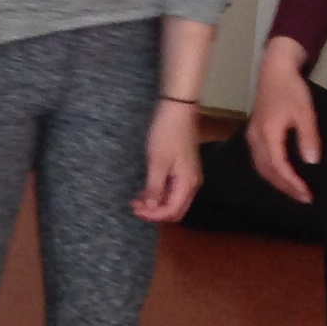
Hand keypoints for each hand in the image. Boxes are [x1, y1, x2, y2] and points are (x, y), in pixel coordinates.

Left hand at [134, 101, 203, 222]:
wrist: (177, 110)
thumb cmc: (167, 134)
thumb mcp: (157, 163)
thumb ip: (155, 188)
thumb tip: (151, 209)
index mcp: (188, 184)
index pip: (172, 211)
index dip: (153, 215)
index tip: (135, 210)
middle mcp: (192, 184)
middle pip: (175, 210)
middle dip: (155, 212)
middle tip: (134, 207)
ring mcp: (188, 177)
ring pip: (173, 200)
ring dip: (156, 204)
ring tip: (136, 201)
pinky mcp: (182, 170)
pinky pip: (172, 190)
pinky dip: (159, 194)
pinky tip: (145, 192)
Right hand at [245, 37, 321, 204]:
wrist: (275, 70)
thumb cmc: (292, 90)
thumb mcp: (305, 113)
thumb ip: (308, 138)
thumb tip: (311, 162)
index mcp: (268, 133)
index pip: (278, 166)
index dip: (292, 182)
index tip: (307, 193)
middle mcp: (255, 138)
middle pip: (267, 171)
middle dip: (284, 187)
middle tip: (303, 198)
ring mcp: (252, 135)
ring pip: (260, 167)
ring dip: (276, 181)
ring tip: (294, 190)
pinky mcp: (254, 133)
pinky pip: (259, 159)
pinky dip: (270, 171)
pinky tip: (281, 174)